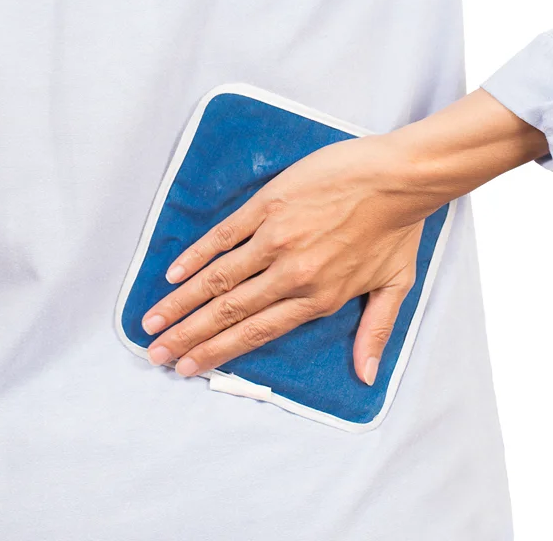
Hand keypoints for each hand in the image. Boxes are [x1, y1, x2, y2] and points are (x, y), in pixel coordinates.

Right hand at [140, 89, 548, 384]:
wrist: (399, 176)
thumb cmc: (398, 228)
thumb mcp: (394, 286)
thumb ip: (375, 333)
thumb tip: (366, 377)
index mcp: (318, 297)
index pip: (257, 332)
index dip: (219, 352)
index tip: (189, 367)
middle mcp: (291, 274)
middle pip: (229, 312)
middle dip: (188, 336)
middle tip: (157, 353)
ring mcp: (275, 239)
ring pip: (219, 279)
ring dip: (181, 302)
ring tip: (152, 322)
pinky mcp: (268, 206)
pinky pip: (223, 236)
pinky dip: (196, 256)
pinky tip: (173, 274)